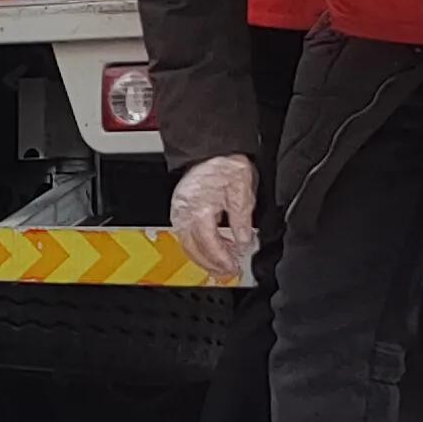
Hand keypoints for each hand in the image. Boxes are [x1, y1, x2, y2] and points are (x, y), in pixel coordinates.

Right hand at [171, 153, 257, 282]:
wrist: (211, 148)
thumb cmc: (224, 164)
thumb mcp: (241, 192)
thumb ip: (242, 220)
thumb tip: (243, 241)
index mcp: (198, 209)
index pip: (209, 244)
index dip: (222, 259)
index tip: (234, 267)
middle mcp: (184, 213)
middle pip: (194, 250)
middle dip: (212, 265)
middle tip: (229, 272)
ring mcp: (179, 212)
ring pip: (187, 246)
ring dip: (204, 259)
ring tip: (222, 265)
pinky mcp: (180, 210)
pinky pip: (185, 237)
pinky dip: (199, 247)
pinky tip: (212, 250)